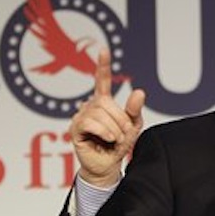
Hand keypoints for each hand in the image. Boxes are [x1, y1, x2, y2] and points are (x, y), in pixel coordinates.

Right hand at [68, 47, 145, 187]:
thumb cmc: (119, 144)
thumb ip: (135, 109)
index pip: (101, 80)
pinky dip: (105, 132)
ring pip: (100, 113)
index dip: (103, 65)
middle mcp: (90, 106)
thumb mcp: (133, 126)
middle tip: (123, 134)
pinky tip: (108, 139)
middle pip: (106, 103)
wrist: (108, 166)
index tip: (103, 49)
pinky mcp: (75, 128)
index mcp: (103, 102)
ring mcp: (81, 116)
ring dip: (114, 128)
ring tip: (115, 139)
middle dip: (120, 119)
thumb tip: (139, 91)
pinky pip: (92, 123)